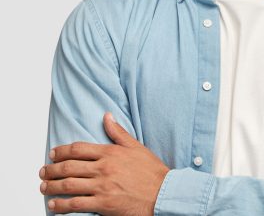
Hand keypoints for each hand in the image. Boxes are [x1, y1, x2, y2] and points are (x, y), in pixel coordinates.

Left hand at [39, 112, 169, 214]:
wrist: (162, 192)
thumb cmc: (150, 170)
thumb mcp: (135, 146)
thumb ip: (118, 132)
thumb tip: (107, 116)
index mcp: (110, 152)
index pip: (79, 149)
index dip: (62, 151)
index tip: (53, 153)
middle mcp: (103, 168)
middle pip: (69, 167)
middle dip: (51, 169)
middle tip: (43, 171)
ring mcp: (102, 186)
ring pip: (68, 185)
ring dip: (51, 186)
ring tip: (43, 186)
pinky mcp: (103, 204)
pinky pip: (75, 204)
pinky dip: (61, 205)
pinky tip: (53, 205)